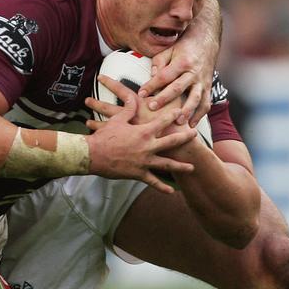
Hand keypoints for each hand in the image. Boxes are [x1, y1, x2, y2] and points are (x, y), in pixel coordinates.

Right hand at [85, 76, 196, 193]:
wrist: (93, 154)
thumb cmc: (104, 136)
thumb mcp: (116, 120)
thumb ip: (128, 109)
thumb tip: (133, 97)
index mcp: (143, 132)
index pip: (163, 122)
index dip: (173, 116)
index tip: (181, 113)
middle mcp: (148, 146)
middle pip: (172, 142)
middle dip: (185, 138)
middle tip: (195, 135)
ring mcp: (144, 161)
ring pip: (167, 164)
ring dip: (180, 166)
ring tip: (191, 168)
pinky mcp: (138, 173)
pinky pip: (153, 181)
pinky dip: (162, 187)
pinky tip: (171, 191)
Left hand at [139, 0, 220, 125]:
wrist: (206, 41)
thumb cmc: (183, 46)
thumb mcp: (169, 49)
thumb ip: (159, 63)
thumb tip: (151, 77)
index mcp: (182, 62)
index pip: (165, 76)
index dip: (152, 84)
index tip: (141, 93)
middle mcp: (194, 73)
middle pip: (178, 87)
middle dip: (164, 98)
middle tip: (152, 108)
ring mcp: (202, 81)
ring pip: (195, 98)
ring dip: (187, 111)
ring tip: (178, 122)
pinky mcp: (208, 88)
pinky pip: (206, 103)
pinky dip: (200, 115)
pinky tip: (191, 125)